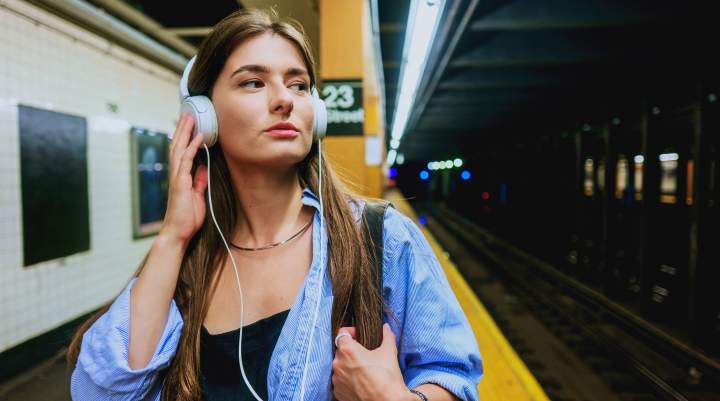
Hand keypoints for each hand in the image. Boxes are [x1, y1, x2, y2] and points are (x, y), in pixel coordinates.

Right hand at [159, 113, 208, 245]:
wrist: (179, 232)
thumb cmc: (187, 217)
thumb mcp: (197, 195)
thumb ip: (199, 181)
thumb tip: (202, 168)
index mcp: (180, 176)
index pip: (180, 151)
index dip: (184, 136)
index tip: (189, 123)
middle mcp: (176, 174)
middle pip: (177, 145)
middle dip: (182, 128)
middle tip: (187, 112)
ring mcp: (177, 177)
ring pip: (179, 149)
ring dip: (186, 132)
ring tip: (191, 117)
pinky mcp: (181, 183)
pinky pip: (186, 161)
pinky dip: (192, 147)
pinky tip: (198, 137)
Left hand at [332, 324, 414, 400]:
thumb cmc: (387, 378)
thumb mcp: (389, 352)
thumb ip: (387, 336)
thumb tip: (386, 327)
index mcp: (348, 351)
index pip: (342, 333)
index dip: (351, 332)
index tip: (359, 336)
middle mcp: (338, 364)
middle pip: (341, 350)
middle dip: (351, 350)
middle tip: (365, 355)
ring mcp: (336, 380)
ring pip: (340, 366)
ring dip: (348, 365)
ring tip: (363, 370)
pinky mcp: (337, 392)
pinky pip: (340, 381)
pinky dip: (348, 379)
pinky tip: (360, 382)